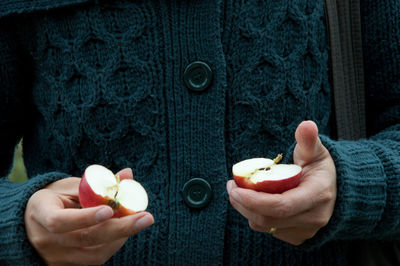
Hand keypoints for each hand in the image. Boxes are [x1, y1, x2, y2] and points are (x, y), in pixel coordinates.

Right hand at [24, 168, 153, 265]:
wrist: (30, 223)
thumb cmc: (55, 199)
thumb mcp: (70, 186)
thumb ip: (97, 183)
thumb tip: (128, 174)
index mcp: (40, 212)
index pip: (60, 221)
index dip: (85, 217)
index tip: (110, 209)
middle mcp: (46, 239)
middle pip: (85, 239)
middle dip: (120, 228)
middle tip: (146, 218)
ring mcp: (56, 257)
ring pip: (94, 254)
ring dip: (121, 237)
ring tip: (138, 221)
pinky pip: (95, 259)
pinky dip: (114, 245)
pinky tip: (124, 232)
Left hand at [227, 120, 336, 244]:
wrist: (338, 191)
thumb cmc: (322, 168)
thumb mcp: (316, 151)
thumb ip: (308, 140)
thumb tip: (307, 125)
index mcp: (318, 195)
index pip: (282, 206)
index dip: (254, 200)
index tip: (235, 188)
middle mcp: (313, 217)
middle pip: (269, 219)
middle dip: (243, 204)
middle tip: (231, 187)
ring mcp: (306, 231)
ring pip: (266, 226)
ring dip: (246, 210)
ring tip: (237, 191)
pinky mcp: (298, 237)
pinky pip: (269, 230)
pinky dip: (255, 216)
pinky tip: (252, 201)